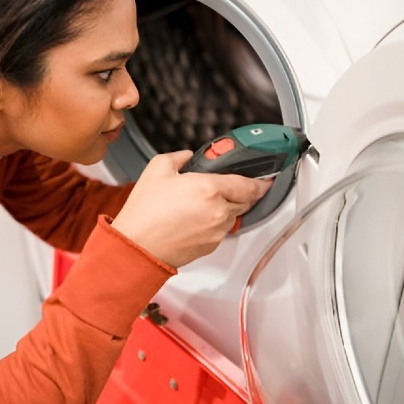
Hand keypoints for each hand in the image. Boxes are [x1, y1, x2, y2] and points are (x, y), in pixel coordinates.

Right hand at [111, 150, 271, 267]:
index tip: (266, 178)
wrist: (137, 246)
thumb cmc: (145, 213)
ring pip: (234, 215)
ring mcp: (217, 231)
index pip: (249, 184)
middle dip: (241, 192)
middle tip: (228, 186)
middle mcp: (218, 211)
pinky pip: (221, 230)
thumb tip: (187, 156)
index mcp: (209, 188)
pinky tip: (194, 218)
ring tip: (201, 203)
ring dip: (226, 207)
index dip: (261, 181)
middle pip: (246, 200)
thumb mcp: (157, 169)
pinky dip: (215, 222)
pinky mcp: (212, 246)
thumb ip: (179, 157)